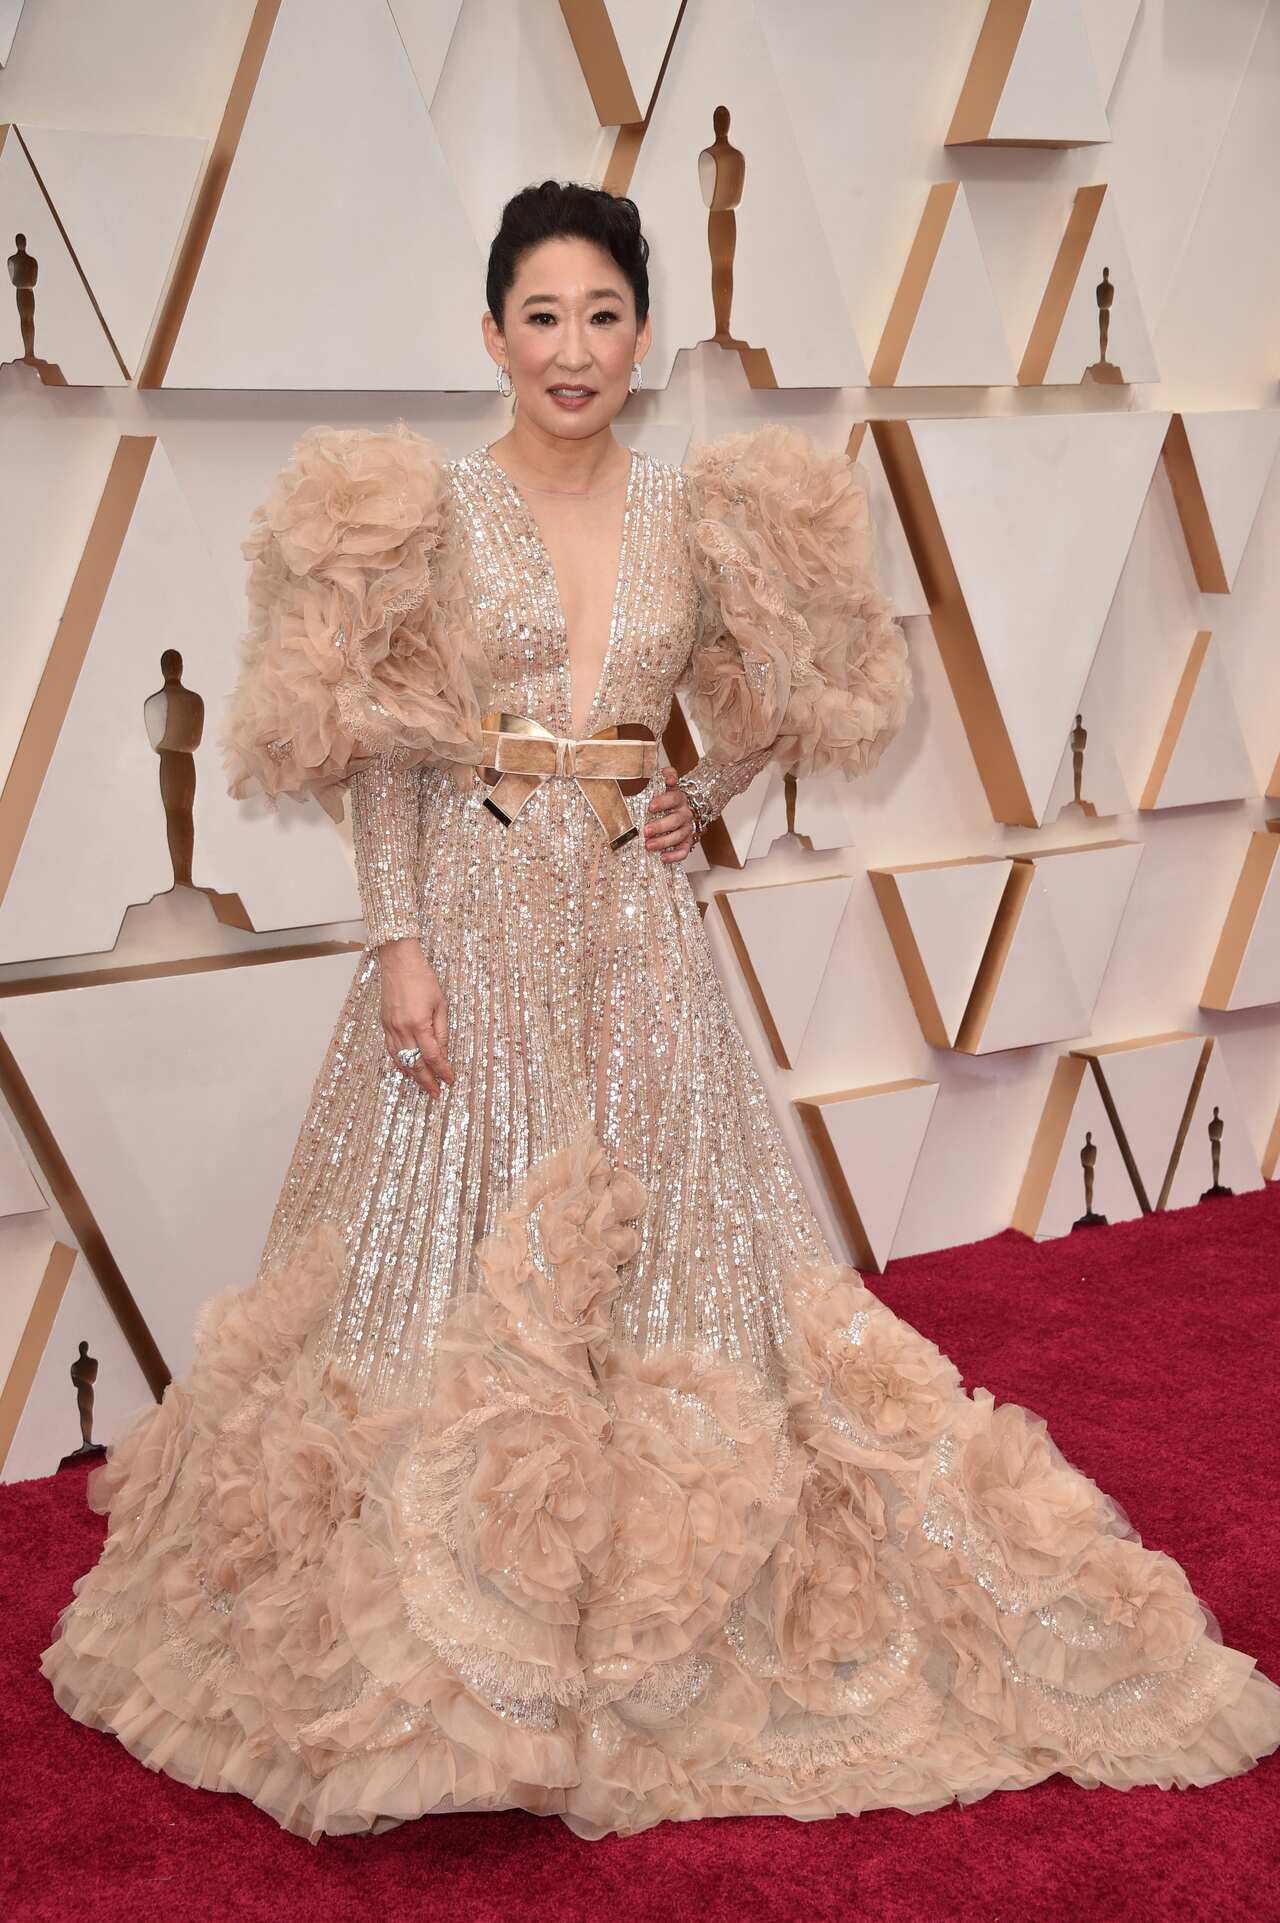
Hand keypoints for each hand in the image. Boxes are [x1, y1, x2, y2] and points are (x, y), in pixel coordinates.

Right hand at [377, 938, 454, 1096]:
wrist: (399, 962)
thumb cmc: (422, 979)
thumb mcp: (441, 1005)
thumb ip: (442, 1031)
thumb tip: (443, 1053)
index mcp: (419, 1024)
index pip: (433, 1056)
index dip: (442, 1070)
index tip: (450, 1080)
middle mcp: (402, 1029)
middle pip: (415, 1063)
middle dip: (427, 1080)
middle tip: (436, 1092)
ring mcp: (390, 1027)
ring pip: (401, 1060)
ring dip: (413, 1075)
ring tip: (423, 1085)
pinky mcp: (384, 1024)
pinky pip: (390, 1050)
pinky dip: (399, 1063)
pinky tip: (406, 1069)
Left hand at [643, 766, 694, 862]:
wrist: (679, 809)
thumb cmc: (664, 799)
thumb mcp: (661, 785)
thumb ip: (661, 777)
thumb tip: (667, 776)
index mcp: (678, 797)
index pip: (674, 797)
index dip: (663, 801)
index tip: (650, 806)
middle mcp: (684, 813)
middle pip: (675, 820)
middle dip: (660, 826)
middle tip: (645, 831)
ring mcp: (686, 828)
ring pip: (679, 836)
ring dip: (664, 842)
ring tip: (648, 846)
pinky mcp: (687, 842)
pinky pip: (684, 851)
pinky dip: (675, 856)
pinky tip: (663, 858)